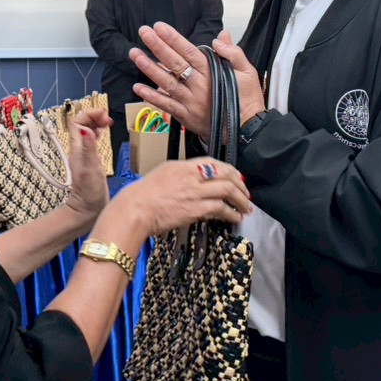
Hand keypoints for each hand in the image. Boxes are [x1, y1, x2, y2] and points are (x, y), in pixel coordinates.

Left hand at [63, 108, 112, 225]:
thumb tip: (85, 129)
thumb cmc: (89, 193)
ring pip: (87, 130)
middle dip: (94, 116)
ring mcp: (84, 154)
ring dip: (96, 123)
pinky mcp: (91, 160)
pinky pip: (92, 140)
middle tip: (108, 119)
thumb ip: (89, 149)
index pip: (77, 122)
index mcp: (78, 148)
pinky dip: (98, 133)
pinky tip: (105, 133)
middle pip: (82, 123)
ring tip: (108, 123)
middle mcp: (79, 149)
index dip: (90, 114)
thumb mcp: (91, 169)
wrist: (87, 209)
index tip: (103, 115)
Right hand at [111, 157, 251, 235]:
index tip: (236, 177)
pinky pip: (220, 208)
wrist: (135, 210)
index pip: (213, 162)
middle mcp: (191, 175)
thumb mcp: (162, 175)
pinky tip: (234, 217)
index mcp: (182, 165)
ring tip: (245, 207)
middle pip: (225, 174)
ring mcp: (194, 191)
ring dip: (240, 200)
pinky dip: (231, 213)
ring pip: (227, 190)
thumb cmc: (142, 197)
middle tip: (245, 193)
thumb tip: (195, 184)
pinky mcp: (196, 208)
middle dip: (240, 184)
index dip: (229, 170)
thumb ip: (180, 177)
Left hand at [131, 25, 266, 143]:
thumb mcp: (248, 72)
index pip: (189, 51)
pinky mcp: (186, 116)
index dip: (173, 39)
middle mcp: (199, 85)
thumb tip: (220, 37)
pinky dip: (151, 97)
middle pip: (174, 63)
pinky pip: (166, 105)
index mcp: (212, 72)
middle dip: (157, 47)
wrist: (247, 130)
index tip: (159, 27)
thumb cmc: (247, 100)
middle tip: (143, 32)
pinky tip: (138, 88)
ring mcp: (190, 101)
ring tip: (135, 55)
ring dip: (149, 68)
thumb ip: (233, 52)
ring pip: (166, 82)